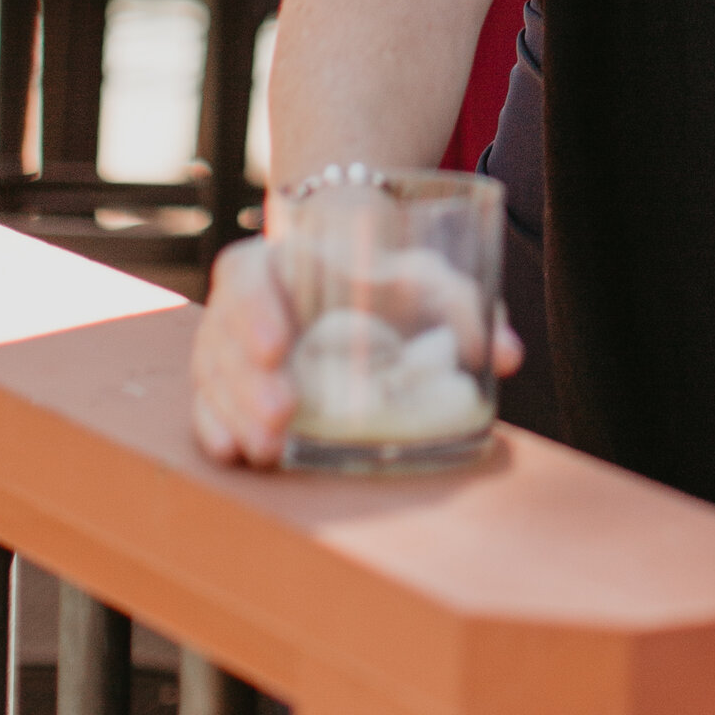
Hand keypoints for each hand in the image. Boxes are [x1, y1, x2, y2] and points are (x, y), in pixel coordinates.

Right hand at [190, 230, 523, 466]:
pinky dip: (214, 428)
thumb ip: (462, 308)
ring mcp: (229, 344)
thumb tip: (509, 355)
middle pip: (226, 336)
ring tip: (266, 449)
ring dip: (234, 413)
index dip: (256, 311)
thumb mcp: (425, 279)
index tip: (279, 348)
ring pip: (212, 375)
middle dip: (248, 382)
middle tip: (281, 419)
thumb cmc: (387, 278)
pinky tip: (231, 453)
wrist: (346, 276)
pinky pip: (205, 403)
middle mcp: (243, 300)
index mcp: (281, 260)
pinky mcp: (226, 383)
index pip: (250, 277)